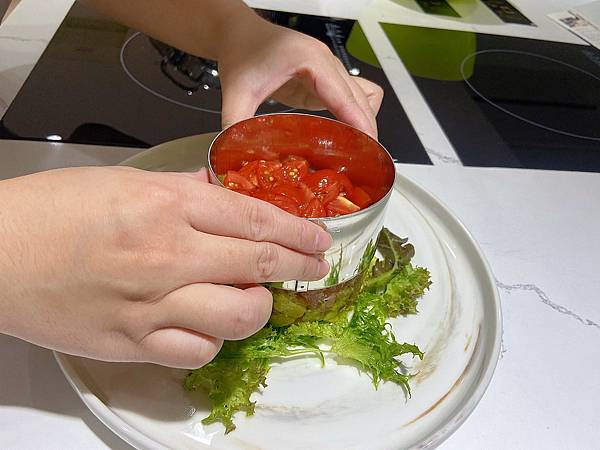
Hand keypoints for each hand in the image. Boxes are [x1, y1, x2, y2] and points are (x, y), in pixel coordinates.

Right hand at [0, 167, 330, 367]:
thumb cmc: (51, 212)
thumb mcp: (123, 181)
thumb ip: (181, 189)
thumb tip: (222, 192)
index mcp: (166, 205)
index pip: (256, 218)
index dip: (298, 231)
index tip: (318, 239)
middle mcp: (167, 254)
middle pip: (260, 263)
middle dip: (301, 266)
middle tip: (314, 267)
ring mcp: (152, 303)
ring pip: (240, 315)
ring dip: (259, 306)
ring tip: (254, 296)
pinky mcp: (132, 343)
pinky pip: (199, 351)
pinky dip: (213, 338)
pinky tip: (204, 323)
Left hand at [217, 14, 382, 137]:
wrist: (241, 33)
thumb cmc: (242, 51)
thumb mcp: (236, 91)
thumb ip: (235, 123)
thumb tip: (234, 152)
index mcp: (311, 60)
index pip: (343, 94)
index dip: (358, 121)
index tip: (366, 144)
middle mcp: (327, 64)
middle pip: (361, 99)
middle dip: (364, 129)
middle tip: (361, 159)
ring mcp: (330, 72)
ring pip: (364, 98)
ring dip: (363, 122)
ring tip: (355, 150)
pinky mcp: (326, 82)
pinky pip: (354, 98)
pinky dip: (355, 115)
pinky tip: (343, 134)